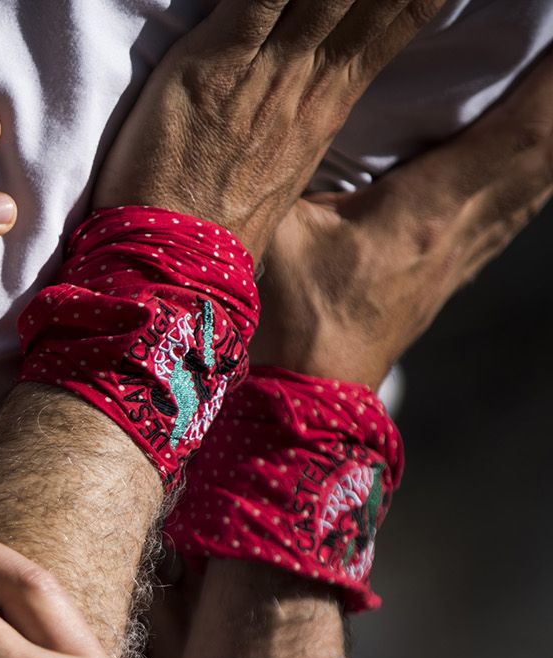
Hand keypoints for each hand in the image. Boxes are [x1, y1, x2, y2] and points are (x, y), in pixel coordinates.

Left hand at [96, 0, 445, 256]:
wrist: (174, 269)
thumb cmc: (210, 225)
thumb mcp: (279, 169)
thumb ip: (299, 121)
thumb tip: (314, 95)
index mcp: (326, 108)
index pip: (394, 22)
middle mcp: (306, 85)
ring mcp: (263, 76)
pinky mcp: (211, 70)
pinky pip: (255, 0)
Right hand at [253, 48, 552, 386]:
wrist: (306, 397)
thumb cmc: (289, 318)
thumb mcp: (277, 230)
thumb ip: (286, 168)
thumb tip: (282, 115)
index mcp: (428, 209)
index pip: (520, 133)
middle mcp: (464, 228)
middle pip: (546, 152)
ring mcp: (465, 254)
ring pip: (540, 183)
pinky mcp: (455, 273)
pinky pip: (520, 211)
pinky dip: (543, 173)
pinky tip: (544, 159)